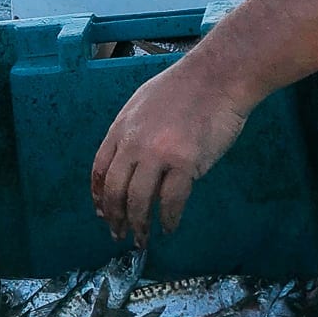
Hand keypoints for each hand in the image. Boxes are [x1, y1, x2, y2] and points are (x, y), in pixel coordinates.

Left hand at [91, 57, 247, 244]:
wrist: (217, 77)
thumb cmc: (186, 86)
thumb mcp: (144, 102)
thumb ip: (133, 131)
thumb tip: (130, 160)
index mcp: (121, 127)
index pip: (100, 169)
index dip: (99, 195)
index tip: (102, 211)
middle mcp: (134, 143)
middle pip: (115, 190)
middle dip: (115, 217)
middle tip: (118, 234)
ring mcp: (158, 154)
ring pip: (139, 201)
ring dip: (139, 226)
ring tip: (142, 239)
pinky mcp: (185, 163)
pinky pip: (170, 201)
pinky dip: (168, 219)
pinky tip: (169, 227)